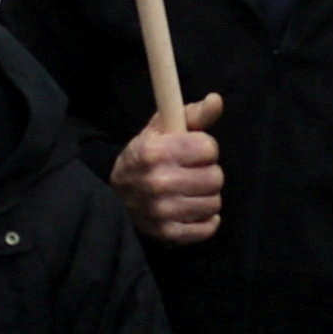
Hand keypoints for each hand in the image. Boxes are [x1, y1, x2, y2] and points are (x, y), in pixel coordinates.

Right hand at [109, 91, 229, 244]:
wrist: (116, 199)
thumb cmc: (145, 158)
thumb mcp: (161, 130)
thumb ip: (192, 114)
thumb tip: (216, 100)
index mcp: (155, 152)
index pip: (209, 148)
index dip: (204, 148)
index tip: (191, 151)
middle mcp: (158, 182)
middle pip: (216, 177)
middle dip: (207, 173)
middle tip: (190, 173)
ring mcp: (163, 211)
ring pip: (215, 203)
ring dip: (206, 197)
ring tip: (188, 191)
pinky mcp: (168, 233)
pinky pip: (209, 227)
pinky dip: (204, 219)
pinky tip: (190, 210)